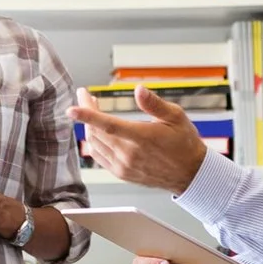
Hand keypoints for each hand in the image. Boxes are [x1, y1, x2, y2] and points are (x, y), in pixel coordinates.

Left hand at [69, 86, 209, 194]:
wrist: (190, 173)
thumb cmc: (184, 144)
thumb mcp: (176, 117)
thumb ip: (154, 103)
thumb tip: (139, 90)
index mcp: (142, 138)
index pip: (108, 125)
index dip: (87, 116)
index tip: (72, 108)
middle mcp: (130, 154)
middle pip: (96, 131)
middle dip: (87, 111)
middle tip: (87, 97)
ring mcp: (124, 166)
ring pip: (95, 143)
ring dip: (89, 126)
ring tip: (93, 111)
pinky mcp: (122, 173)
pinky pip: (99, 156)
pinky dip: (94, 142)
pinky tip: (97, 132)